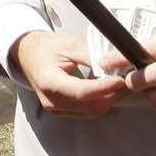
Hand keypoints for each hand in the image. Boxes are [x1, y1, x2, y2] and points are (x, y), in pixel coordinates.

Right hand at [12, 31, 126, 116]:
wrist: (29, 56)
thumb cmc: (46, 48)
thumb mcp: (69, 44)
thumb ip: (91, 55)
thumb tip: (112, 65)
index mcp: (49, 82)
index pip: (82, 92)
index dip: (104, 88)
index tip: (121, 80)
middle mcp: (51, 101)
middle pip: (89, 105)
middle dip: (111, 94)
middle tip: (126, 80)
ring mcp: (56, 109)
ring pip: (91, 111)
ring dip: (108, 100)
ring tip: (119, 84)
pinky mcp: (62, 111)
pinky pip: (87, 112)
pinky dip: (100, 102)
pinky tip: (108, 90)